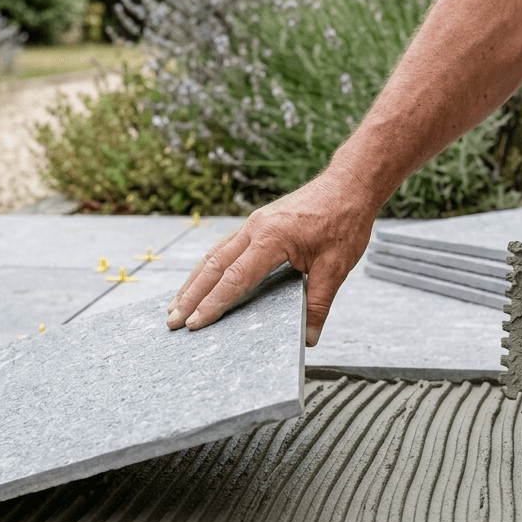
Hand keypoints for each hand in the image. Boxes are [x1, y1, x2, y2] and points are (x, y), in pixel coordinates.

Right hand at [166, 169, 376, 345]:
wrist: (350, 183)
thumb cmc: (344, 220)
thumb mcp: (337, 266)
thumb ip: (318, 303)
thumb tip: (309, 337)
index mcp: (271, 237)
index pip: (234, 278)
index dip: (213, 304)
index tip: (195, 324)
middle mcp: (255, 228)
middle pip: (213, 266)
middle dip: (190, 295)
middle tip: (171, 321)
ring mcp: (254, 223)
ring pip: (214, 255)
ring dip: (193, 282)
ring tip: (175, 305)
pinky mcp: (258, 224)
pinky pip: (225, 248)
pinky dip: (209, 268)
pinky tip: (202, 282)